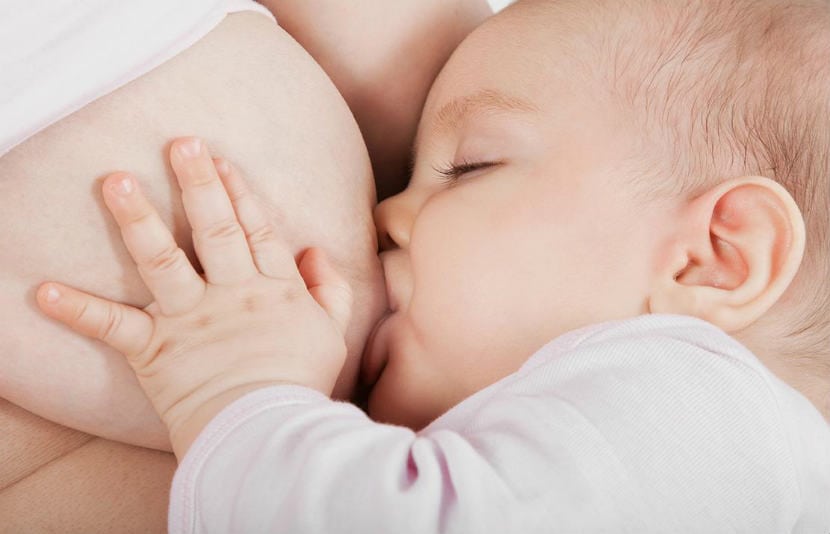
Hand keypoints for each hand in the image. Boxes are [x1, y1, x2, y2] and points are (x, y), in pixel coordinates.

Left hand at [36, 137, 351, 457]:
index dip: (238, 191)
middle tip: (179, 143)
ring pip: (162, 260)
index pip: (256, 228)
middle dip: (197, 182)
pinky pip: (113, 327)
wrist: (267, 432)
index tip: (219, 159)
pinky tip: (44, 290)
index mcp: (273, 288)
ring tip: (114, 181)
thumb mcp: (333, 333)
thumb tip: (314, 250)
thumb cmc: (300, 383)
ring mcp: (190, 319)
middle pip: (215, 229)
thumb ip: (331, 288)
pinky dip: (79, 311)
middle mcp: (231, 293)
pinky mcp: (155, 350)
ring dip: (137, 220)